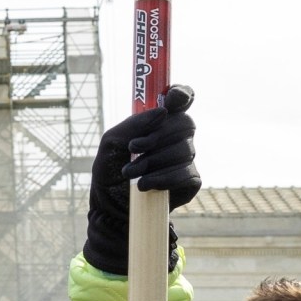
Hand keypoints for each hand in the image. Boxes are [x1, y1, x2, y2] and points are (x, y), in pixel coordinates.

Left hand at [83, 85, 196, 275]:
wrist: (110, 206)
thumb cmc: (110, 170)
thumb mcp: (111, 142)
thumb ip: (133, 124)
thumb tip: (162, 112)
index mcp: (159, 121)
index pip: (182, 98)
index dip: (183, 94)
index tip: (172, 100)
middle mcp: (177, 136)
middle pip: (185, 123)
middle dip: (158, 136)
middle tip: (135, 148)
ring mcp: (186, 158)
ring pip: (184, 149)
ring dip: (153, 161)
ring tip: (131, 173)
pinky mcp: (190, 180)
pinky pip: (185, 173)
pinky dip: (162, 178)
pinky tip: (144, 185)